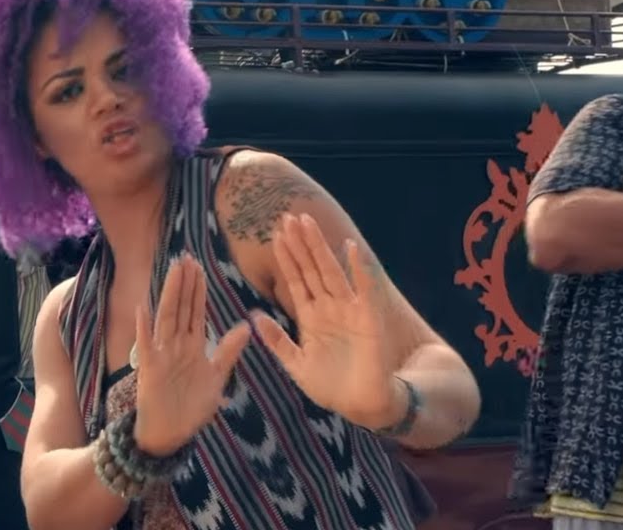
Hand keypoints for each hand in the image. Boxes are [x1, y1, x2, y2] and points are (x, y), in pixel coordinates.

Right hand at [133, 253, 250, 456]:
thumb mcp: (217, 378)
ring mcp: (162, 355)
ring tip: (173, 270)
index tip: (200, 267)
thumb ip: (228, 352)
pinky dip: (144, 327)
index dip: (198, 290)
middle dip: (184, 283)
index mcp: (193, 346)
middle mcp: (176, 346)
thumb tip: (246, 327)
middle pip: (182, 308)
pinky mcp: (149, 369)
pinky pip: (147, 345)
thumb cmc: (191, 408)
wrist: (170, 435)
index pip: (197, 311)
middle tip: (186, 257)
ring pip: (167, 318)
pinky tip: (143, 307)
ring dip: (170, 294)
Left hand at [251, 213, 403, 429]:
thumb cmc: (332, 387)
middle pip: (311, 269)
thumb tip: (254, 317)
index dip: (286, 258)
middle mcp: (329, 308)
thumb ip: (277, 341)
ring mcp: (349, 310)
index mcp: (311, 317)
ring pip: (330, 272)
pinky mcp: (368, 318)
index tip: (275, 234)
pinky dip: (359, 268)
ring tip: (307, 223)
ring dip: (319, 247)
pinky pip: (364, 289)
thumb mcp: (295, 365)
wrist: (362, 406)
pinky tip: (351, 248)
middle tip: (287, 217)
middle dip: (300, 244)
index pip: (295, 280)